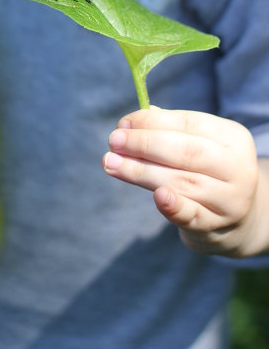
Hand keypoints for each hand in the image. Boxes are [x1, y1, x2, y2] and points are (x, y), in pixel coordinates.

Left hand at [102, 107, 268, 256]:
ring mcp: (230, 200)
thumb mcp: (200, 145)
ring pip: (182, 182)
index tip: (123, 124)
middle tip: (113, 141)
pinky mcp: (216, 226)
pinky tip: (156, 197)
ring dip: (141, 172)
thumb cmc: (208, 171)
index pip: (189, 124)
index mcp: (233, 137)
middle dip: (144, 144)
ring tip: (111, 163)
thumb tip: (131, 123)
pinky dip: (174, 206)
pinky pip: (193, 216)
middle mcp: (237, 167)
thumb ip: (168, 131)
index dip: (153, 122)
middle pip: (187, 152)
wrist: (239, 219)